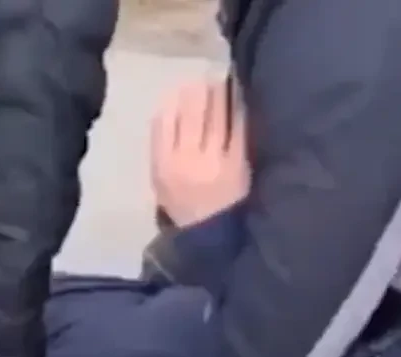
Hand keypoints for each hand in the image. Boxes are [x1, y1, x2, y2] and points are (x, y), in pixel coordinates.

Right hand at [150, 79, 249, 227]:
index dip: (174, 100)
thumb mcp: (160, 183)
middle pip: (190, 115)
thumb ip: (161, 148)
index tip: (182, 87)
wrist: (211, 237)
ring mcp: (213, 161)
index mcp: (162, 165)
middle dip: (198, 91)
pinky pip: (236, 130)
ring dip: (220, 94)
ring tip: (223, 78)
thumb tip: (167, 107)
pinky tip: (240, 98)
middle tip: (206, 74)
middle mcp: (185, 160)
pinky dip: (238, 111)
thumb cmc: (184, 208)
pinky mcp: (237, 164)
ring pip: (214, 118)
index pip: (164, 122)